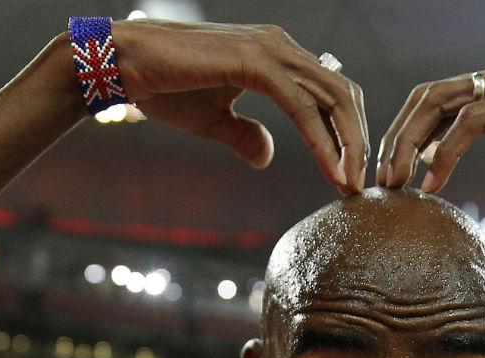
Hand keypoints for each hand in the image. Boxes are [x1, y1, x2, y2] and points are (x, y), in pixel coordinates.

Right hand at [111, 20, 367, 193]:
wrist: (126, 66)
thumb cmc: (164, 88)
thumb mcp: (214, 121)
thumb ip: (245, 135)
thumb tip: (267, 156)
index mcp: (276, 56)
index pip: (328, 93)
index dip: (345, 133)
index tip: (347, 174)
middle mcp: (280, 46)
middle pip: (341, 93)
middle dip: (356, 140)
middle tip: (358, 184)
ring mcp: (271, 49)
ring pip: (331, 97)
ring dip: (347, 144)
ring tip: (350, 184)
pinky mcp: (256, 61)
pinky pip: (302, 106)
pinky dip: (322, 140)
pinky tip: (331, 169)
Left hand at [376, 61, 484, 192]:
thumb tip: (471, 142)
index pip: (437, 100)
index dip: (406, 132)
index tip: (391, 171)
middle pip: (427, 96)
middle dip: (395, 136)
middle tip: (378, 179)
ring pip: (440, 104)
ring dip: (409, 144)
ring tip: (395, 182)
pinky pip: (471, 120)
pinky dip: (445, 150)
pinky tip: (433, 180)